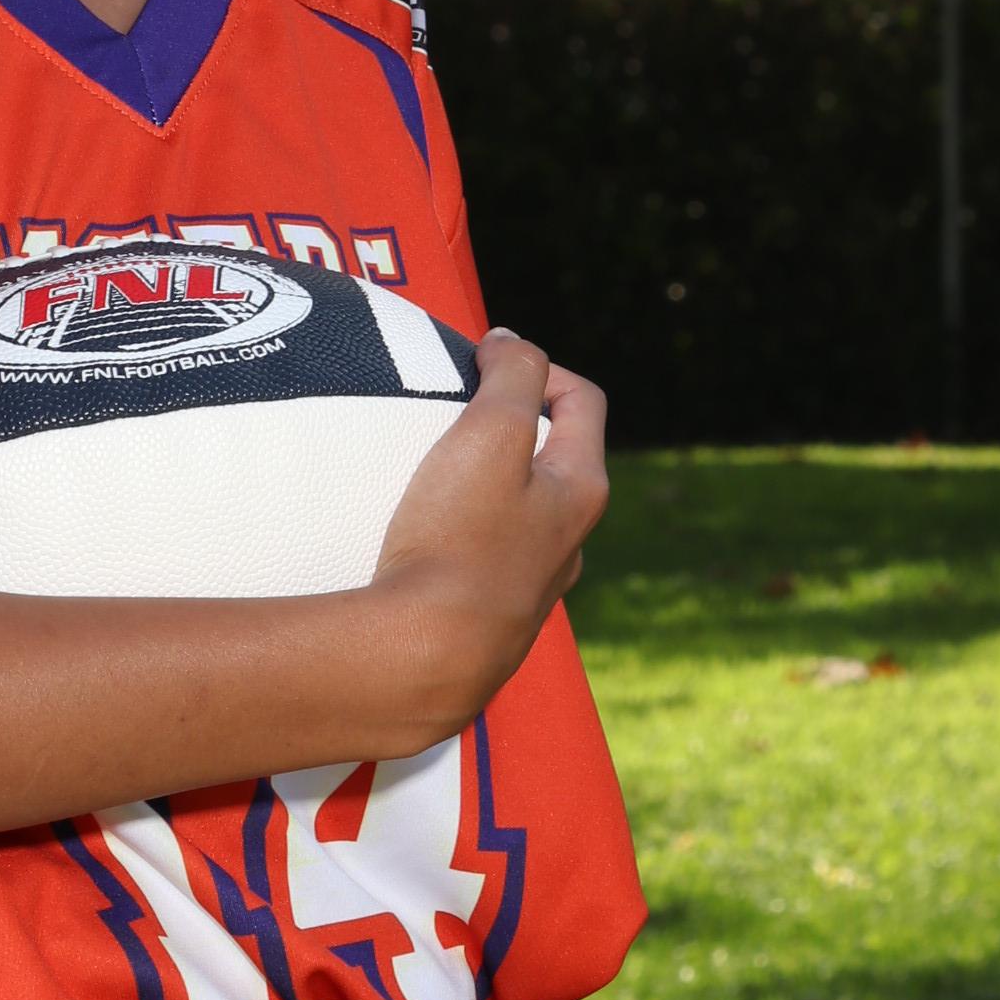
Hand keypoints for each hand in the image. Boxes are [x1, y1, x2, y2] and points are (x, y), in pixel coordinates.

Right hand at [358, 331, 608, 742]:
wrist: (425, 655)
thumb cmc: (459, 540)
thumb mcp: (490, 433)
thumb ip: (512, 376)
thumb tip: (513, 344)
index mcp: (582, 490)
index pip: (582, 400)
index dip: (538, 365)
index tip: (481, 361)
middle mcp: (570, 541)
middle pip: (553, 459)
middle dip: (507, 425)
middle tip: (451, 415)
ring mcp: (532, 586)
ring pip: (518, 514)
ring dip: (482, 485)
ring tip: (428, 478)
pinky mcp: (491, 619)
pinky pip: (482, 559)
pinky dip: (459, 535)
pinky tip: (417, 540)